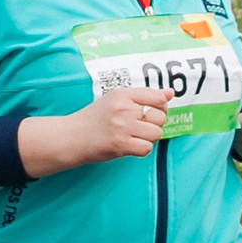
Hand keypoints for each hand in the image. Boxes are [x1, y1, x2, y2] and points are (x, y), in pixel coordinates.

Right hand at [22, 88, 172, 176]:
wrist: (71, 136)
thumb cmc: (95, 119)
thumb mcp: (116, 100)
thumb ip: (143, 96)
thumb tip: (170, 93)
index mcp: (122, 94)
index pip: (158, 98)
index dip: (161, 108)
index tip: (150, 113)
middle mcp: (123, 108)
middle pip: (160, 117)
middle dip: (153, 125)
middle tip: (137, 128)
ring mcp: (122, 126)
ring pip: (156, 134)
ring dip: (147, 138)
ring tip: (131, 137)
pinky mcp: (120, 144)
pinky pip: (147, 148)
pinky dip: (140, 150)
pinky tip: (128, 146)